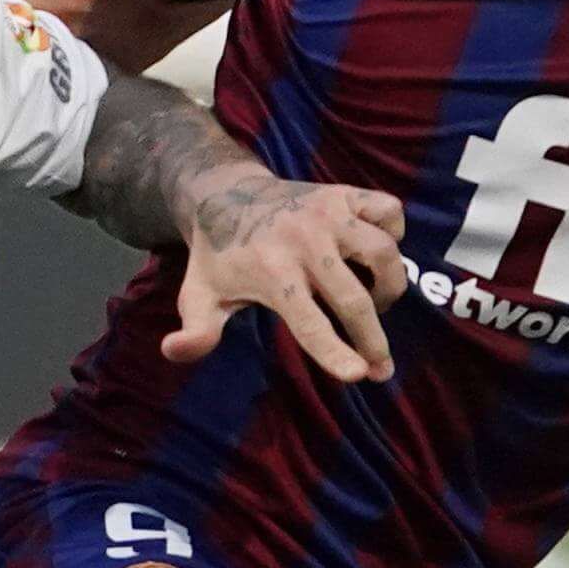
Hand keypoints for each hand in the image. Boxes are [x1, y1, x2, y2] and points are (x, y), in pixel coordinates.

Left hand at [165, 169, 403, 383]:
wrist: (225, 193)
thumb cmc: (218, 256)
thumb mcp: (198, 295)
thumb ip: (195, 330)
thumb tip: (174, 350)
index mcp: (272, 273)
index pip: (308, 322)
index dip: (334, 352)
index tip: (360, 375)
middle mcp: (305, 242)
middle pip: (353, 298)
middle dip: (373, 339)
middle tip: (382, 366)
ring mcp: (329, 214)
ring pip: (383, 251)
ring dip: (390, 285)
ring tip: (377, 303)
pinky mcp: (344, 193)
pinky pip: (389, 211)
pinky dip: (394, 232)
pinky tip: (378, 252)